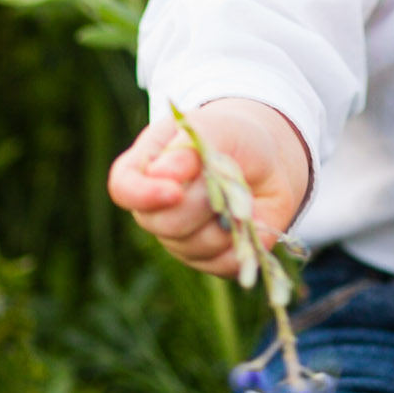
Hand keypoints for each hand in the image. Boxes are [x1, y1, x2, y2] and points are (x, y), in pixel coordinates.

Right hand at [107, 98, 310, 277]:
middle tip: (228, 179)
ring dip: (226, 220)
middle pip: (163, 224)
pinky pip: (223, 264)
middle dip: (202, 203)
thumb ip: (189, 148)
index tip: (175, 191)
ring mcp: (181, 239)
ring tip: (242, 194)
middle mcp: (156, 209)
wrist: (270, 160)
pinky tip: (251, 218)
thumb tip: (163, 173)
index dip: (143, 195)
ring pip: (194, 247)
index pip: (123, 188)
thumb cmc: (233, 137)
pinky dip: (244, 241)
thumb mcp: (215, 128)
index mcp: (147, 168)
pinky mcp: (211, 259)